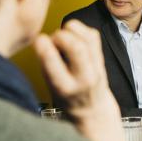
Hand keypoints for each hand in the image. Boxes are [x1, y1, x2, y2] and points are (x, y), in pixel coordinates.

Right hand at [34, 20, 128, 140]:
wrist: (92, 110)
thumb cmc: (66, 97)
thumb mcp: (50, 87)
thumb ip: (47, 65)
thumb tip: (45, 39)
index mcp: (64, 87)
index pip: (53, 61)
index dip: (43, 44)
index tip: (39, 40)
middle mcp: (83, 78)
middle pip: (75, 46)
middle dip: (60, 35)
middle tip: (54, 40)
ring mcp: (96, 68)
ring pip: (86, 37)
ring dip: (70, 30)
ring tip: (63, 38)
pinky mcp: (102, 58)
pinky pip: (93, 35)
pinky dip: (80, 30)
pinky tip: (73, 36)